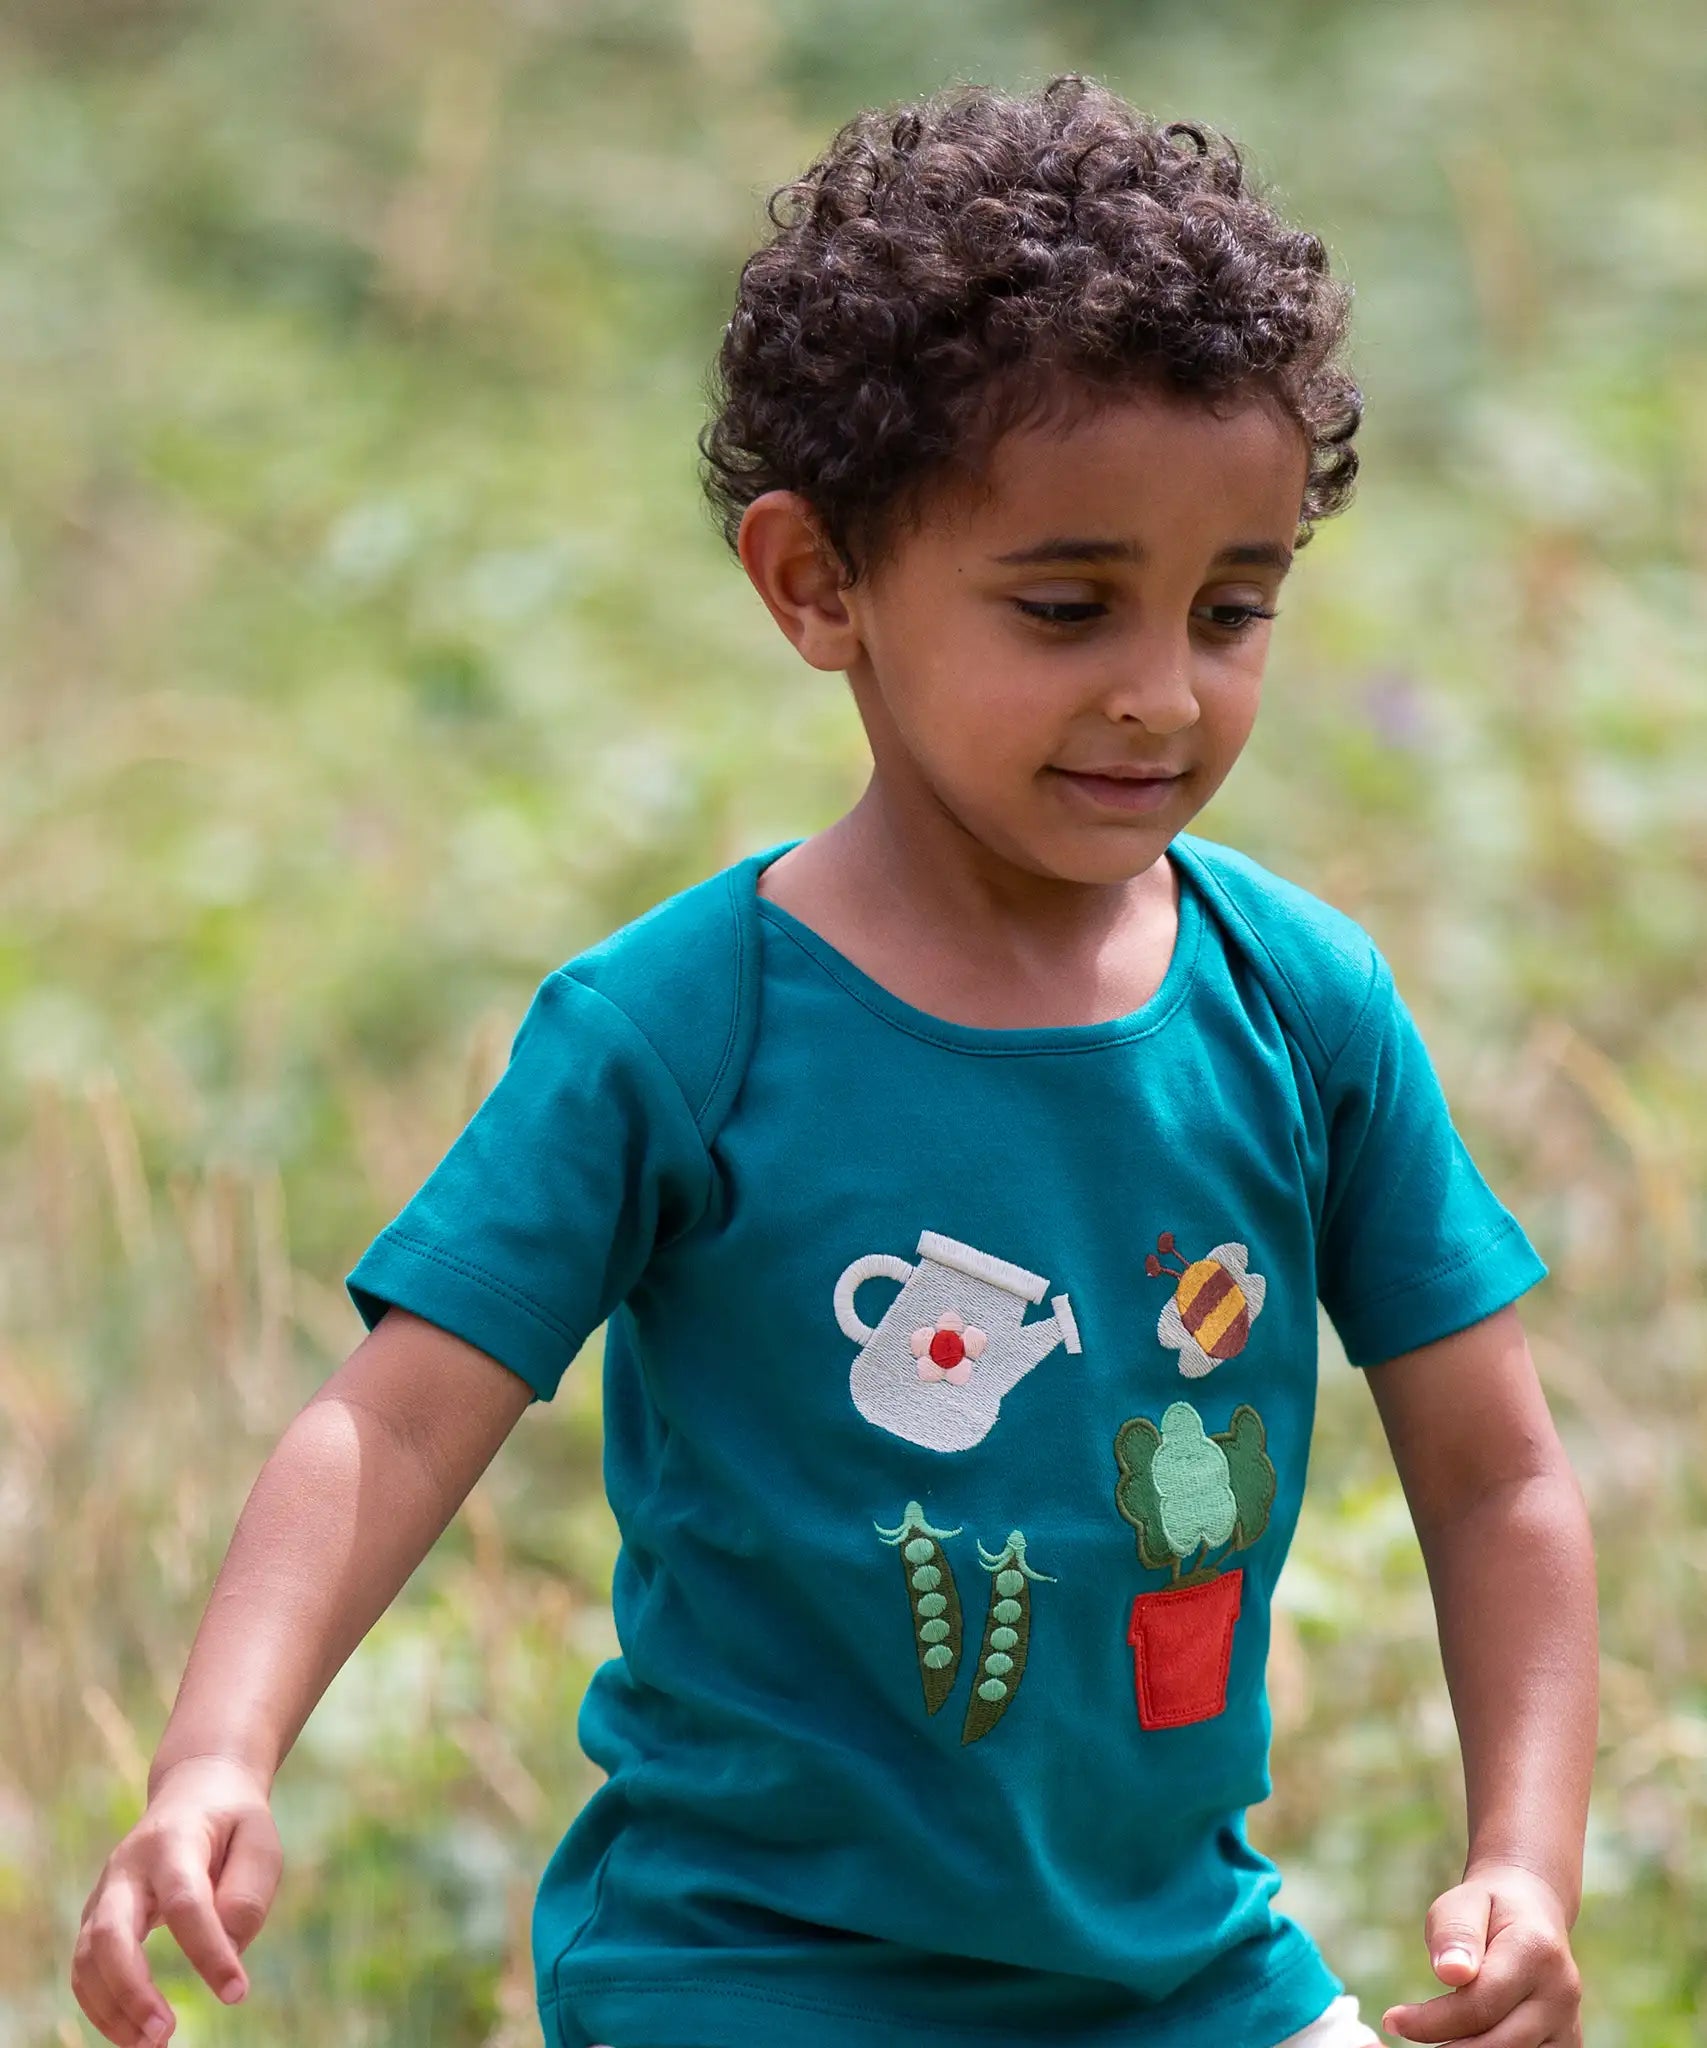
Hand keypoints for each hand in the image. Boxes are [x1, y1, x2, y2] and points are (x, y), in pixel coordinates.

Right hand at [70, 1755, 282, 2044]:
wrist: (195, 1790)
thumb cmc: (234, 1822)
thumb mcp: (260, 1841)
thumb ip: (246, 1895)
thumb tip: (226, 1950)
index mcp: (174, 1840)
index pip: (186, 1902)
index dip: (208, 1951)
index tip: (236, 1992)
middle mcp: (129, 1867)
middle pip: (111, 1932)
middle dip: (132, 1989)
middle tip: (166, 2033)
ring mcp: (105, 1892)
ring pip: (88, 1956)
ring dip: (112, 2008)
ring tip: (151, 2045)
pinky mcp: (97, 1917)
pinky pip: (85, 1968)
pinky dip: (101, 2006)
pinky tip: (132, 2033)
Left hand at [1380, 1861, 1582, 2045]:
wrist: (1532, 1912)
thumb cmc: (1487, 1907)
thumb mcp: (1462, 1901)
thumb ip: (1455, 1933)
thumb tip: (1450, 1972)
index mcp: (1536, 1952)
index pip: (1480, 2003)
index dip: (1432, 2020)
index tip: (1393, 2020)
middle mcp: (1562, 1994)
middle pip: (1499, 2043)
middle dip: (1448, 2047)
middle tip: (1404, 2035)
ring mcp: (1568, 2024)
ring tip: (1431, 2042)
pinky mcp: (1565, 2044)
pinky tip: (1458, 2044)